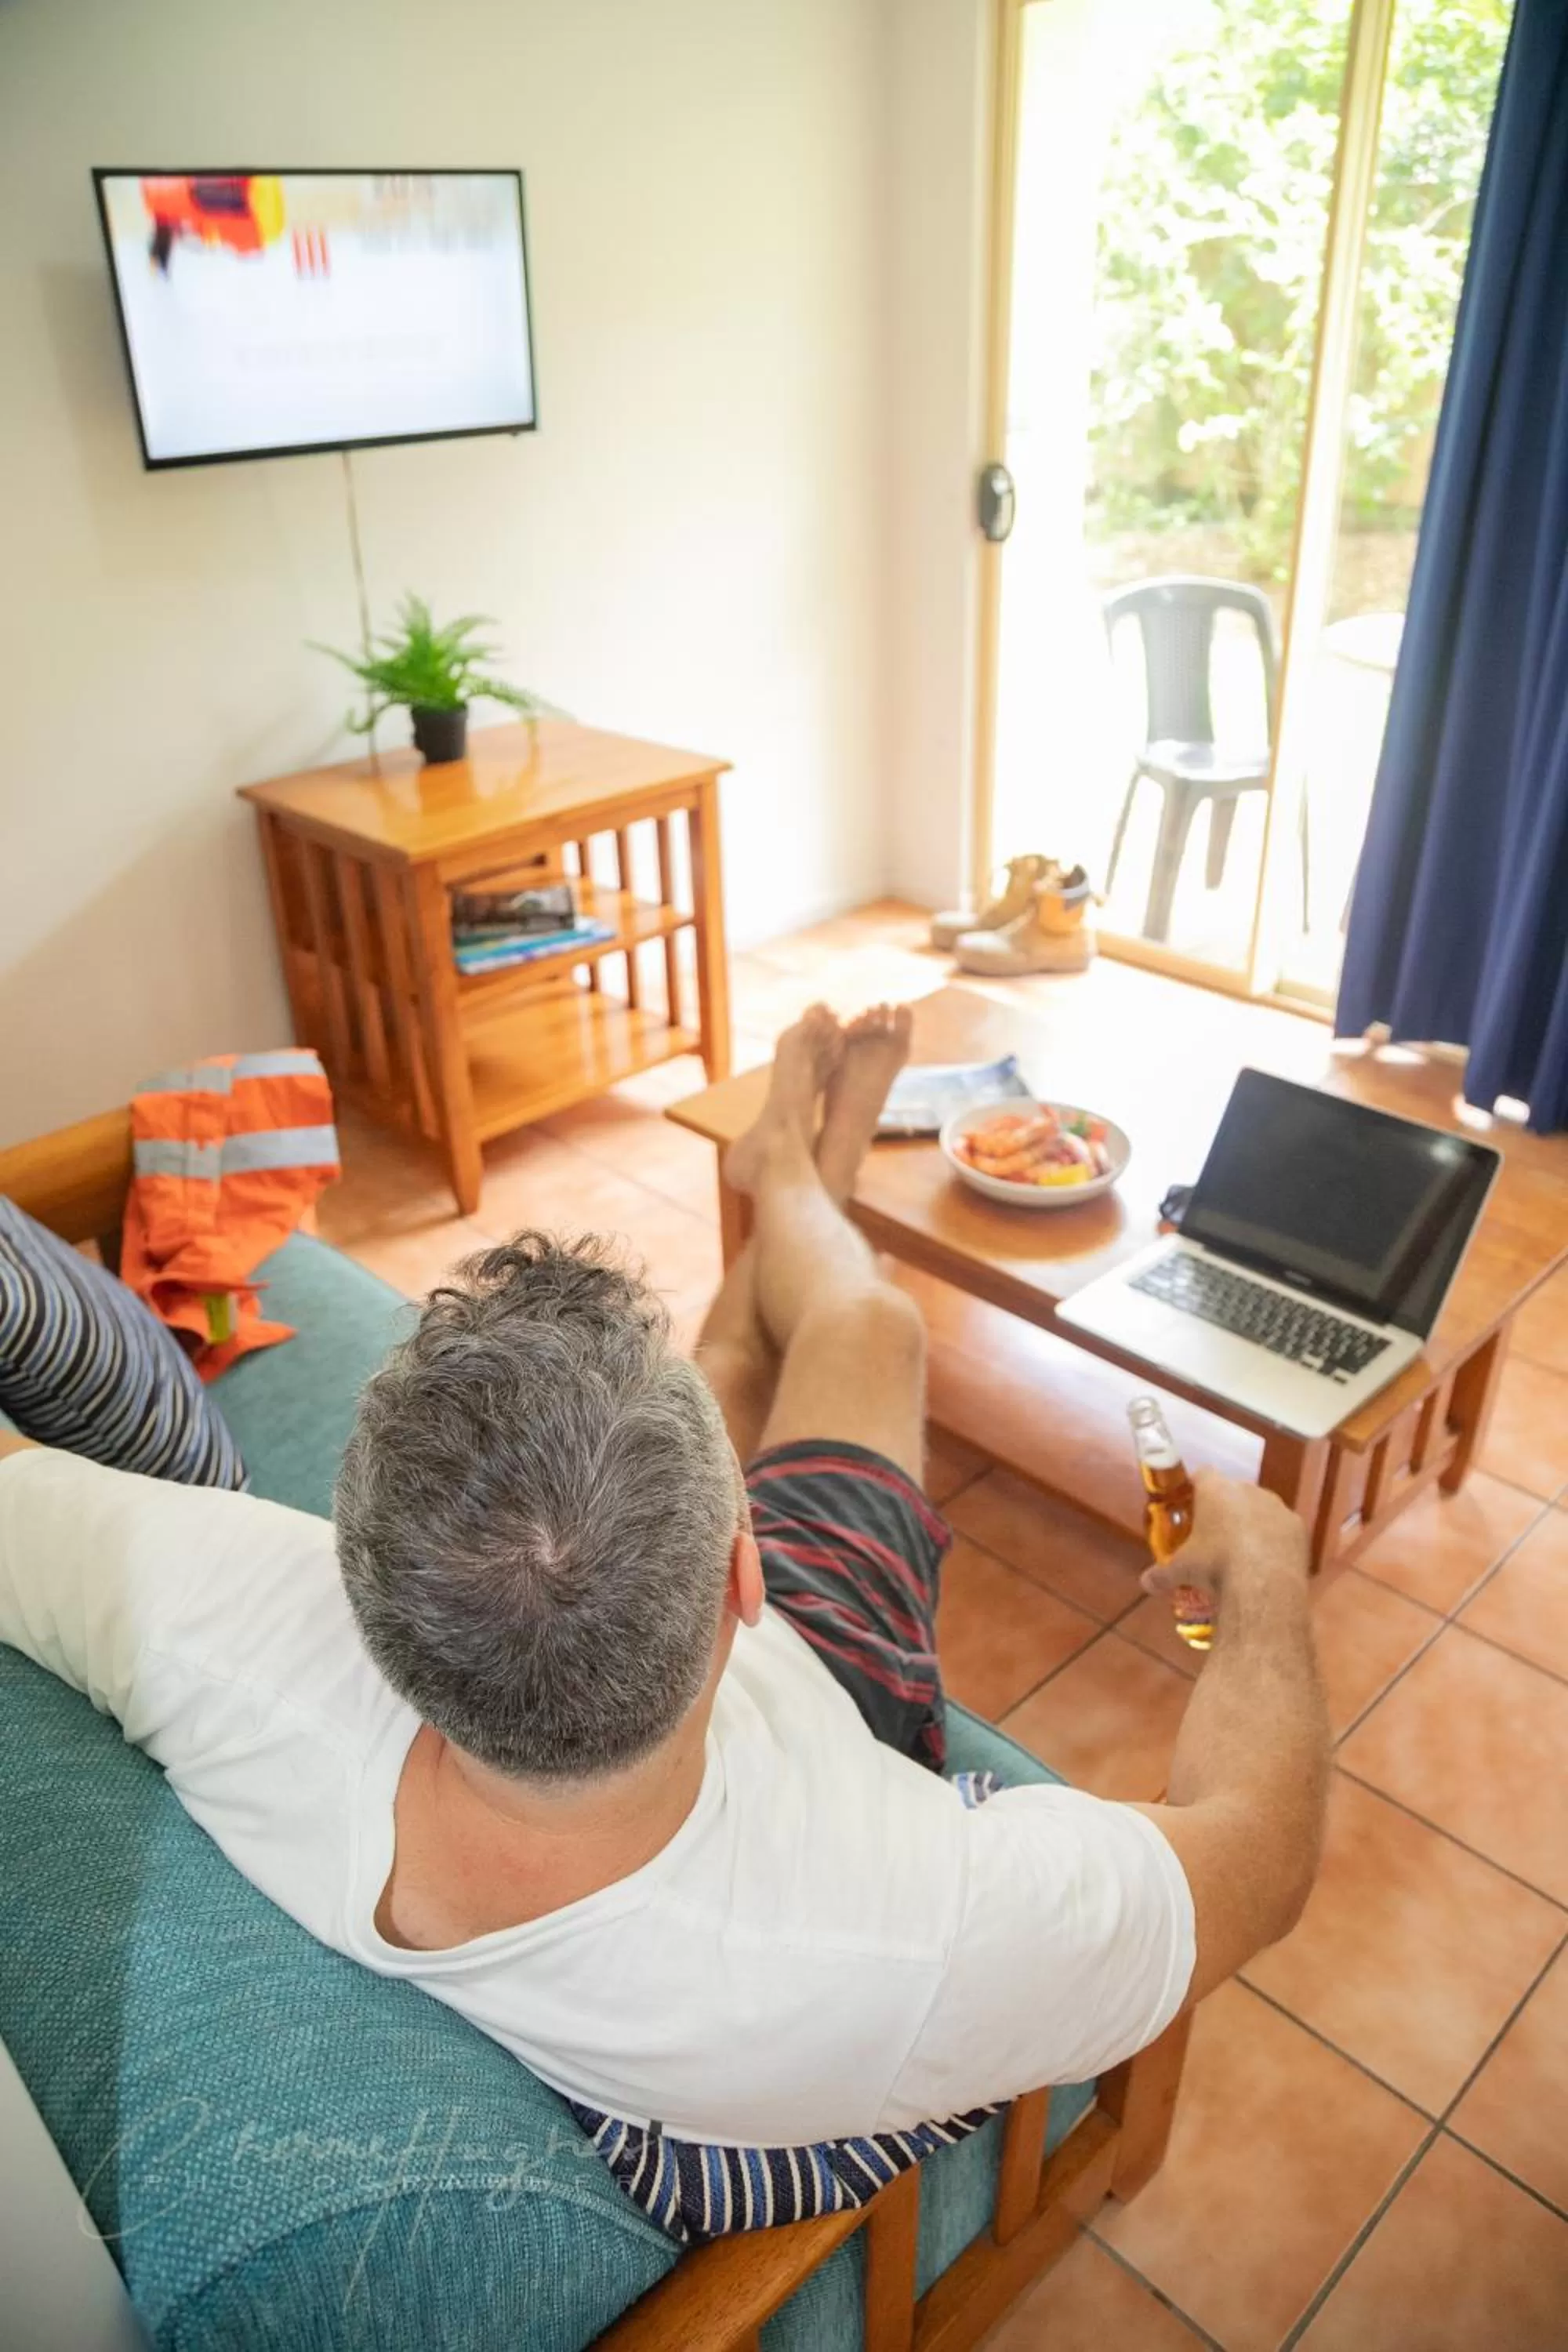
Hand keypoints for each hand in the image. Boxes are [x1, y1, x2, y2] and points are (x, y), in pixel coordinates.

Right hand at [1141, 1469, 1307, 1604]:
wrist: (1263, 1586)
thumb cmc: (1215, 1567)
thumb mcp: (1182, 1571)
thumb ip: (1161, 1574)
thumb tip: (1145, 1583)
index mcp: (1216, 1490)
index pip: (1202, 1475)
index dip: (1196, 1488)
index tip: (1191, 1506)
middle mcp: (1248, 1490)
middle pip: (1234, 1490)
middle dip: (1225, 1508)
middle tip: (1215, 1534)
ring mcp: (1277, 1506)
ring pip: (1261, 1506)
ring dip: (1253, 1522)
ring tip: (1245, 1551)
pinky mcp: (1298, 1526)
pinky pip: (1282, 1527)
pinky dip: (1275, 1539)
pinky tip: (1268, 1561)